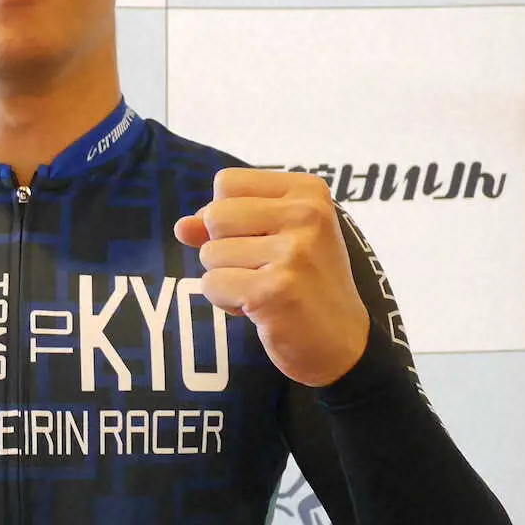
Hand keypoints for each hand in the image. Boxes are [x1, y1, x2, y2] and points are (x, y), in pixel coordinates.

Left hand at [174, 168, 369, 387]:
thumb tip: (181, 226)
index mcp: (308, 191)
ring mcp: (292, 253)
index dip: (226, 215)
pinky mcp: (273, 290)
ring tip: (264, 288)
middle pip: (214, 215)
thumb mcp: (274, 237)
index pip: (227, 182)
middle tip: (262, 269)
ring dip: (226, 277)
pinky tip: (259, 307)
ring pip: (209, 253)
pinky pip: (212, 284)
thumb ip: (225, 223)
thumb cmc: (305, 282)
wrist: (343, 342)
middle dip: (223, 248)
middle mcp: (306, 214)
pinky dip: (226, 300)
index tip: (258, 239)